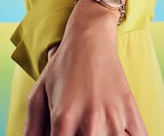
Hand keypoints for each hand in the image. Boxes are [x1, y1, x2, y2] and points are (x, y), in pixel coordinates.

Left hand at [23, 0, 147, 135]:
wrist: (90, 37)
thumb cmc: (62, 66)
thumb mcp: (38, 94)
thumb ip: (32, 128)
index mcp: (63, 119)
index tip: (64, 133)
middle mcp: (90, 122)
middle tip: (77, 126)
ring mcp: (113, 118)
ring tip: (96, 127)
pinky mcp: (131, 111)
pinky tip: (116, 131)